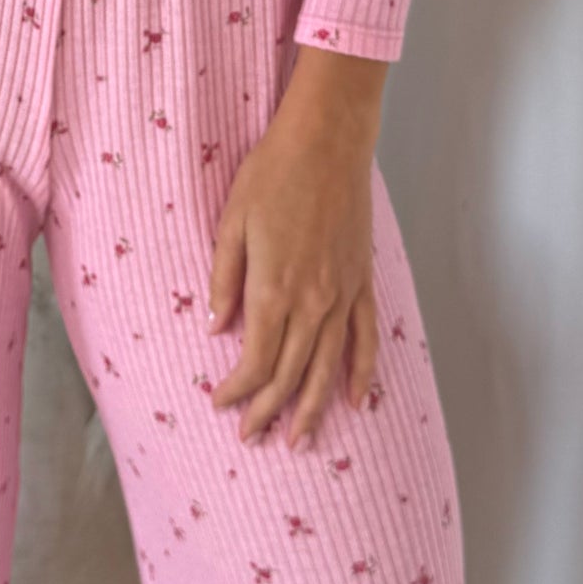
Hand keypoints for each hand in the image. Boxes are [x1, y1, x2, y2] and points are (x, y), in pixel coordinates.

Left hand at [205, 49, 388, 446]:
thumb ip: (225, 280)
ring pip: (328, 368)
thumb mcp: (232, 223)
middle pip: (289, 374)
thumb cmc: (272, 174)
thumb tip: (217, 328)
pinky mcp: (362, 282)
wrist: (327, 141)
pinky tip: (358, 402)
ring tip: (300, 441)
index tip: (220, 404)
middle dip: (268, 411)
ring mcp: (342, 294)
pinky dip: (363, 374)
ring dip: (312, 408)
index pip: (254, 360)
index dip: (237, 390)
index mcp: (273, 289)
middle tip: (251, 439)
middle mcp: (312, 302)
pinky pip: (365, 339)